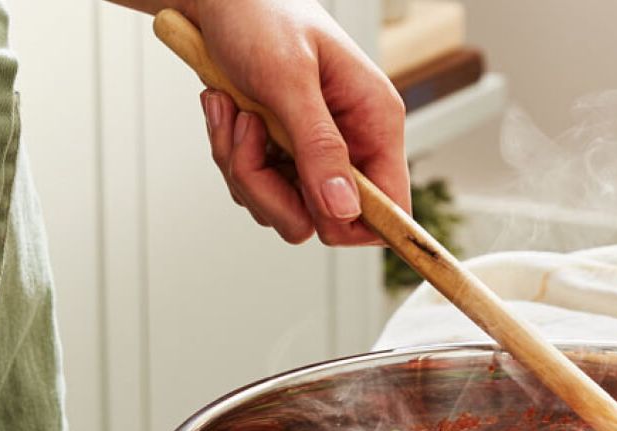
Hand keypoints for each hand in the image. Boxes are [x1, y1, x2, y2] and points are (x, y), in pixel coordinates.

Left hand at [181, 0, 409, 245]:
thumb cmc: (263, 17)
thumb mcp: (289, 78)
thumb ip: (318, 145)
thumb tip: (344, 207)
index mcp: (374, 120)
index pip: (391, 205)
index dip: (356, 223)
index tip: (311, 212)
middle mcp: (350, 143)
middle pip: (323, 218)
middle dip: (269, 187)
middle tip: (248, 135)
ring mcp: (312, 152)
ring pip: (281, 206)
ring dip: (242, 166)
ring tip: (233, 111)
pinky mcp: (279, 153)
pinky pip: (254, 185)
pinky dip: (229, 152)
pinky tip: (225, 109)